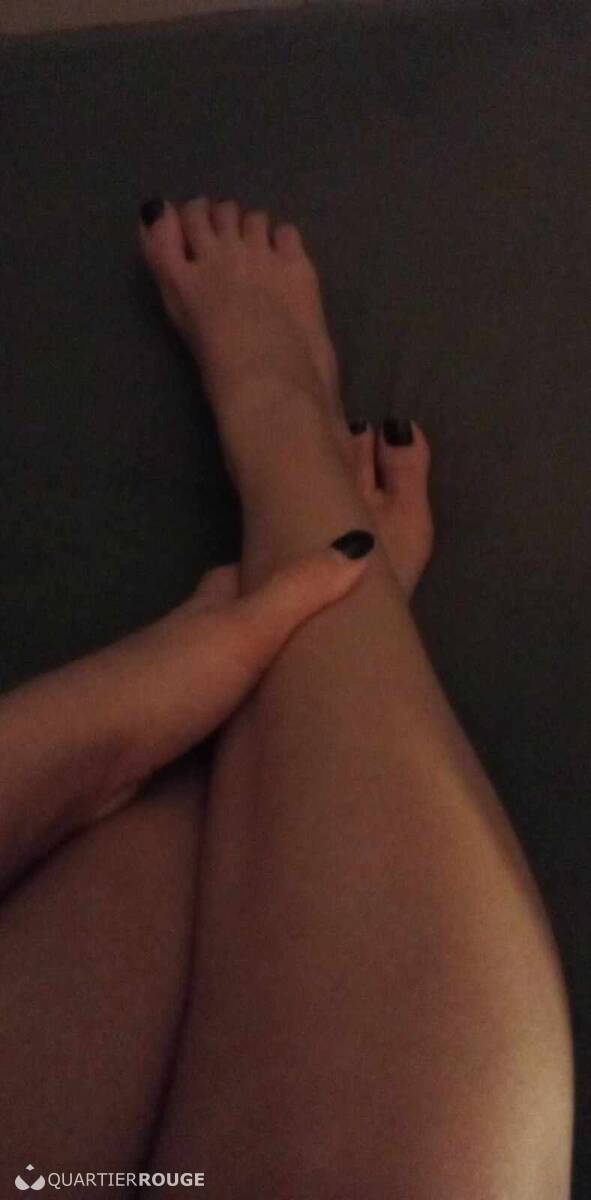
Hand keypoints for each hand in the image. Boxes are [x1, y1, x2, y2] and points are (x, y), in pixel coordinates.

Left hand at [95, 532, 374, 820]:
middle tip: (325, 650)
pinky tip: (260, 747)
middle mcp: (187, 646)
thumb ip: (298, 592)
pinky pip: (212, 727)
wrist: (90, 751)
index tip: (320, 580)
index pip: (239, 578)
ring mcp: (172, 696)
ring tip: (310, 702)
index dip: (274, 573)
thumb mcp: (246, 628)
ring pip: (224, 681)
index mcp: (205, 611)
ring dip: (257, 687)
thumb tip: (358, 542)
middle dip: (271, 634)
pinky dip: (236, 730)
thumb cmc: (171, 678)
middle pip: (232, 629)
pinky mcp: (163, 743)